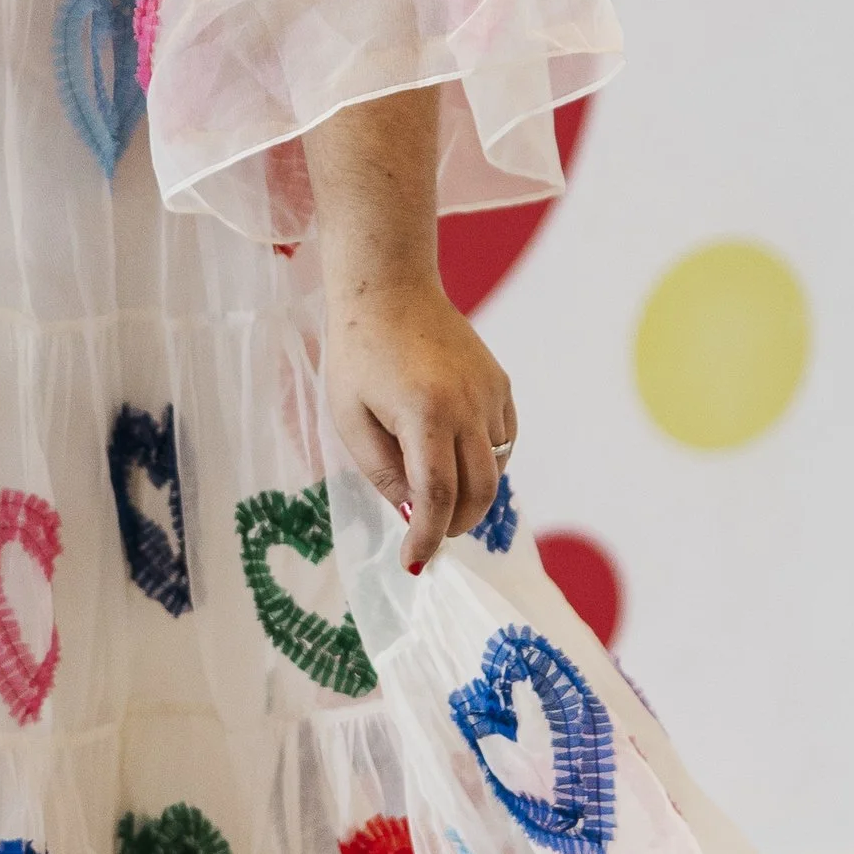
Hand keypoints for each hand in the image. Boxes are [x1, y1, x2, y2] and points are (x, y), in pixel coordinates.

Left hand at [320, 270, 515, 575]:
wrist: (389, 289)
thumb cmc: (358, 353)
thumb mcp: (350, 418)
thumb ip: (383, 472)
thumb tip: (415, 513)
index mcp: (425, 415)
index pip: (438, 497)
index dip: (429, 538)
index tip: (416, 563)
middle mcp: (468, 406)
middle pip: (479, 491)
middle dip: (457, 525)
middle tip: (430, 536)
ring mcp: (491, 393)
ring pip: (496, 467)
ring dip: (472, 495)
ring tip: (440, 499)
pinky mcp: (500, 383)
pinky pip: (503, 438)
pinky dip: (485, 461)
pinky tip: (458, 458)